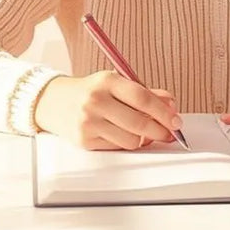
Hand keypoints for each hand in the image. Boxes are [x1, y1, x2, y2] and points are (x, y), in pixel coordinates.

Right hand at [32, 71, 181, 150]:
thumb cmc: (90, 92)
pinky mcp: (84, 140)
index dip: (163, 111)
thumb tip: (171, 105)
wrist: (53, 101)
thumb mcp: (116, 84)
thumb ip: (146, 92)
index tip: (176, 121)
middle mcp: (95, 101)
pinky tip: (119, 133)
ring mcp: (88, 122)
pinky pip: (117, 147)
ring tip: (138, 131)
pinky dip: (124, 143)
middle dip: (160, 131)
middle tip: (168, 133)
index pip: (142, 97)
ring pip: (131, 140)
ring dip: (141, 139)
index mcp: (106, 81)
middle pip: (139, 122)